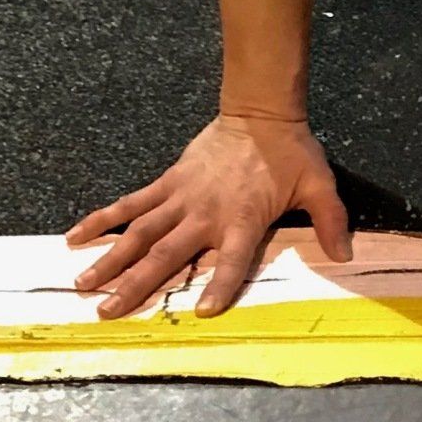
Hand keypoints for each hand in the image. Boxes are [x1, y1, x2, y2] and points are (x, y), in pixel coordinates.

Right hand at [65, 114, 351, 318]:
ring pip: (141, 232)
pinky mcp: (170, 181)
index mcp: (243, 219)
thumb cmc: (290, 153)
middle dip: (138, 284)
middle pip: (169, 254)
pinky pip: (133, 203)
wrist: (261, 110)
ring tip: (83, 284)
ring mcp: (183, 197)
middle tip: (107, 311)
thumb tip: (345, 254)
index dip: (220, 284)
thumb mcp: (318, 184)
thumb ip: (330, 219)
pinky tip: (75, 235)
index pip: (233, 260)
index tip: (202, 311)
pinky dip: (104, 218)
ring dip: (112, 259)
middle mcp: (207, 213)